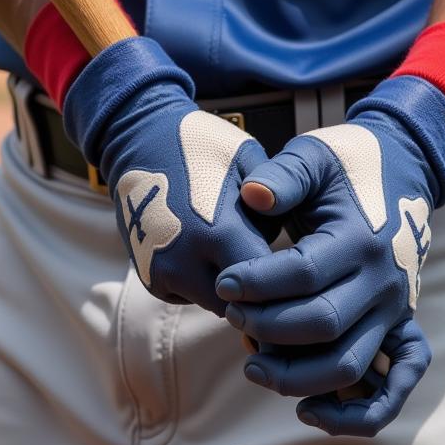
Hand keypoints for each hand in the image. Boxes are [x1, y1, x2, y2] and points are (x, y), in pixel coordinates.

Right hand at [63, 37, 274, 313]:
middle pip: (240, 305)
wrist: (138, 139)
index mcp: (218, 232)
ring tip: (244, 257)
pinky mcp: (149, 278)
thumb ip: (278, 204)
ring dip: (234, 292)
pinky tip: (211, 254)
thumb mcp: (250, 161)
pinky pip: (189, 296)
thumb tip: (301, 253)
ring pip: (216, 304)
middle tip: (282, 279)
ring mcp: (161, 272)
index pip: (266, 287)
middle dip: (262, 295)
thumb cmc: (205, 146)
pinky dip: (205, 285)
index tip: (306, 280)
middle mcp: (185, 260)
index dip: (289, 287)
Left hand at [216, 77, 444, 435]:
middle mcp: (384, 282)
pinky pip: (395, 384)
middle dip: (267, 328)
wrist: (405, 166)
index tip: (224, 283)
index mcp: (361, 239)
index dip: (256, 284)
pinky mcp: (400, 326)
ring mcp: (396, 310)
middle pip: (322, 325)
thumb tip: (253, 196)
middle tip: (231, 317)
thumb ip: (283, 176)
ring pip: (349, 365)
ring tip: (253, 367)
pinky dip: (360, 412)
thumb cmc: (348, 162)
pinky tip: (311, 413)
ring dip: (298, 377)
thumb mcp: (313, 155)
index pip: (302, 275)